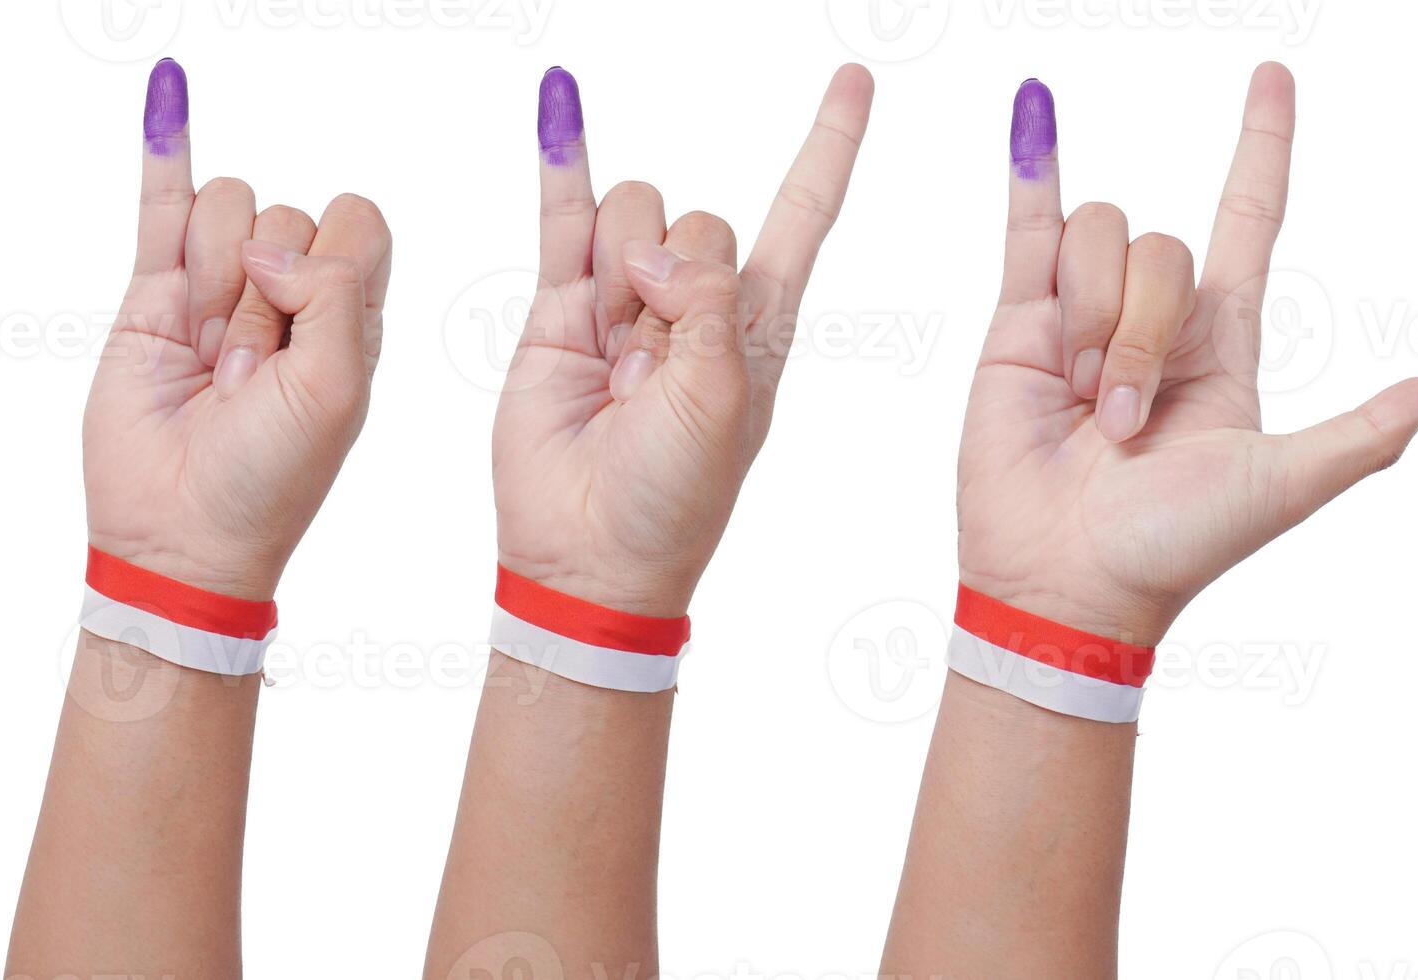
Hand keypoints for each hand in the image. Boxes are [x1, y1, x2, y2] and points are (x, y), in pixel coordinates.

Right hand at [83, 59, 392, 598]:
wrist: (182, 536)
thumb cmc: (272, 479)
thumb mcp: (337, 390)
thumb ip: (328, 295)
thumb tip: (269, 247)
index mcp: (349, 315)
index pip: (357, 223)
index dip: (331, 256)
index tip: (305, 327)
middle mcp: (288, 293)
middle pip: (288, 213)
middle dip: (263, 289)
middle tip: (248, 373)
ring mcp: (218, 291)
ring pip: (226, 209)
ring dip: (213, 281)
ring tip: (208, 359)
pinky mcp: (152, 297)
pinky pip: (161, 203)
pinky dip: (165, 145)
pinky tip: (167, 86)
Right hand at [492, 66, 872, 614]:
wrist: (589, 552)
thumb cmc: (674, 497)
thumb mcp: (726, 398)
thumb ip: (706, 304)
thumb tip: (646, 250)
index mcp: (762, 320)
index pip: (803, 211)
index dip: (828, 145)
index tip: (855, 80)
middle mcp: (700, 298)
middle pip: (700, 214)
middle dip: (675, 280)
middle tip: (654, 372)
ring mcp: (627, 297)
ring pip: (633, 212)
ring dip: (619, 276)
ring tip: (612, 363)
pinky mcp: (562, 303)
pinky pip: (563, 210)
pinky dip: (563, 151)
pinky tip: (561, 92)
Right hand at [960, 65, 1417, 642]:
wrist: (1067, 585)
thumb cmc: (1179, 548)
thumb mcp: (1287, 483)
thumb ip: (1366, 430)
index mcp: (1227, 341)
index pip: (1250, 215)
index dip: (1262, 145)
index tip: (1275, 75)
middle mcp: (1157, 319)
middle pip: (1163, 245)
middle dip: (1143, 331)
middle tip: (1124, 422)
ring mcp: (1084, 316)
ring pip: (1100, 237)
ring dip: (1092, 324)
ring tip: (1078, 406)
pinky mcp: (1019, 321)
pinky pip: (1031, 222)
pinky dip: (1031, 161)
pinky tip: (1034, 105)